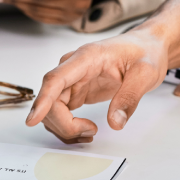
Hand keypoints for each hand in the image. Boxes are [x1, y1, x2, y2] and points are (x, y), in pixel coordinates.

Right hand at [26, 30, 168, 142]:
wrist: (147, 47)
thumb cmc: (145, 53)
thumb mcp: (145, 74)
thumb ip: (129, 98)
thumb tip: (115, 123)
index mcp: (86, 57)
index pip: (55, 79)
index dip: (42, 101)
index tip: (32, 120)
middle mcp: (73, 68)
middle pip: (51, 99)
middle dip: (64, 123)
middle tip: (90, 133)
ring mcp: (72, 80)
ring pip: (52, 109)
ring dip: (65, 127)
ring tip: (90, 133)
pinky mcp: (75, 91)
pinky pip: (61, 112)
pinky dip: (68, 126)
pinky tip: (85, 130)